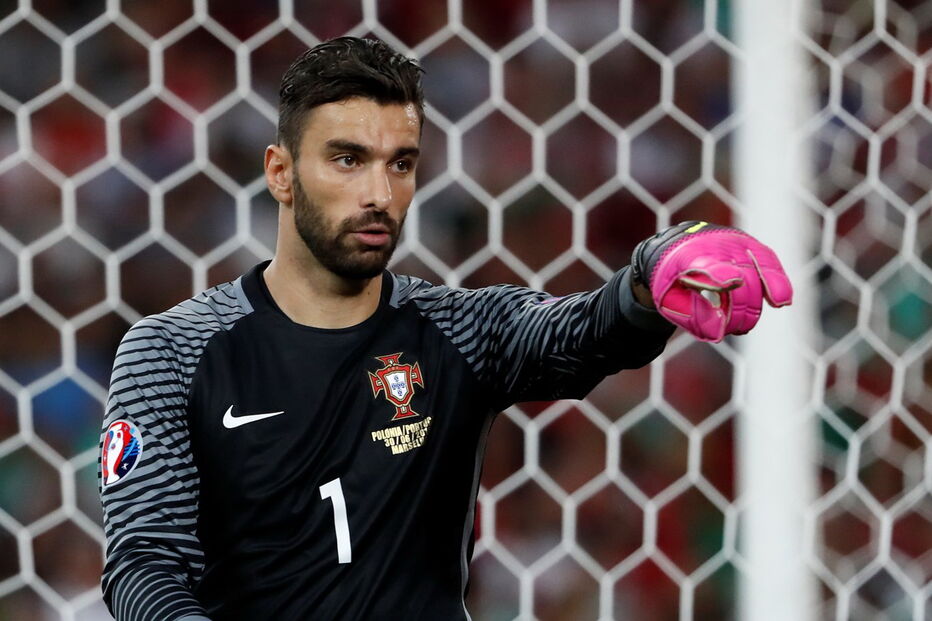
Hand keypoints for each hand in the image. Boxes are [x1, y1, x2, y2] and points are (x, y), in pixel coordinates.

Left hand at [631, 221, 792, 341]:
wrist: (678, 246)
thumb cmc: (673, 278)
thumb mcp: (669, 299)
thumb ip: (692, 315)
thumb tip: (718, 333)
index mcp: (688, 256)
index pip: (708, 264)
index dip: (721, 273)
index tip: (732, 282)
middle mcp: (716, 246)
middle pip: (740, 280)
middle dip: (739, 311)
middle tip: (732, 329)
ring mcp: (736, 244)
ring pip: (758, 272)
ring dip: (755, 306)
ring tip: (743, 326)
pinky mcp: (752, 246)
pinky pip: (769, 263)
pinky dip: (777, 283)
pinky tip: (780, 301)